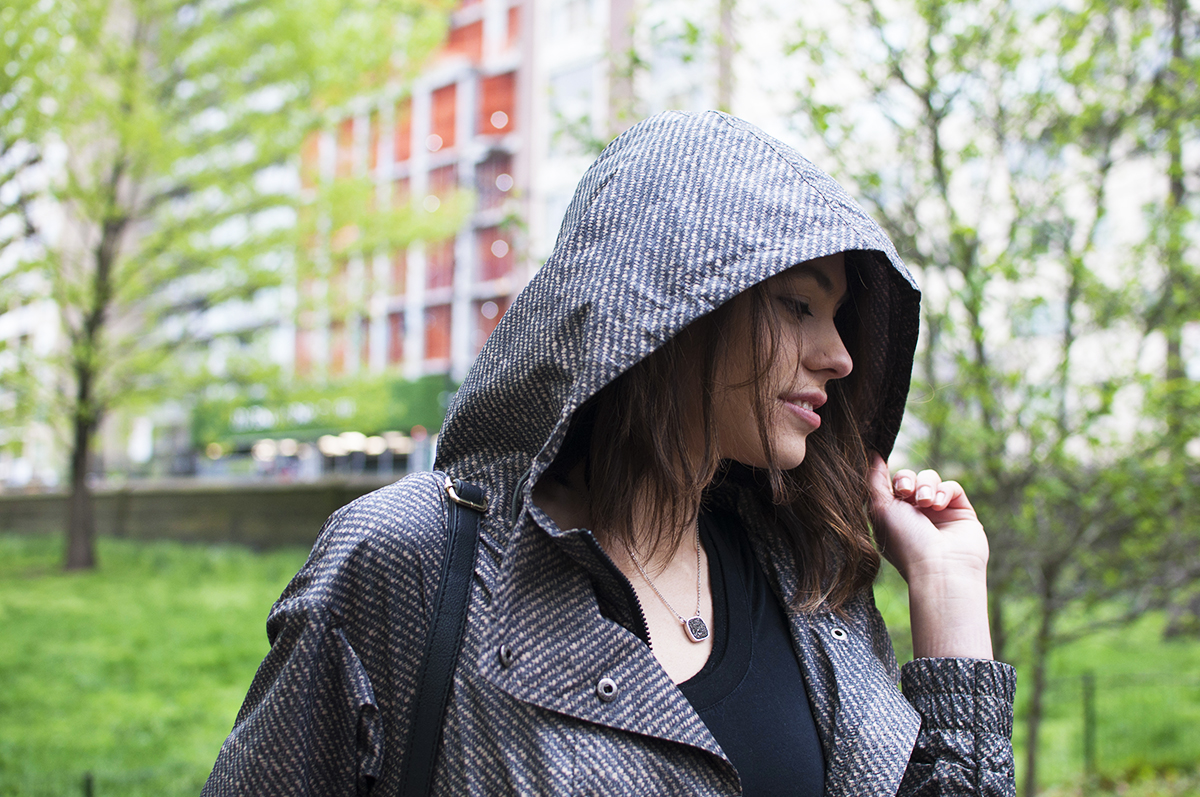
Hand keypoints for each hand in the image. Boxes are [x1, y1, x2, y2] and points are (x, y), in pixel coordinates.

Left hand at [867, 454, 988, 583]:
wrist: (940, 567)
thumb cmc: (905, 541)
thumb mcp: (880, 508)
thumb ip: (875, 480)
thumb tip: (873, 454)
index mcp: (893, 516)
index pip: (891, 485)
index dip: (891, 478)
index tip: (891, 483)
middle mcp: (915, 514)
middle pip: (910, 477)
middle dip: (907, 480)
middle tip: (906, 493)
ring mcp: (939, 512)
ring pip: (930, 479)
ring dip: (925, 485)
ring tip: (925, 503)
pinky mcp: (961, 511)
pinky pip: (952, 487)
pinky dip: (944, 491)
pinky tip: (938, 505)